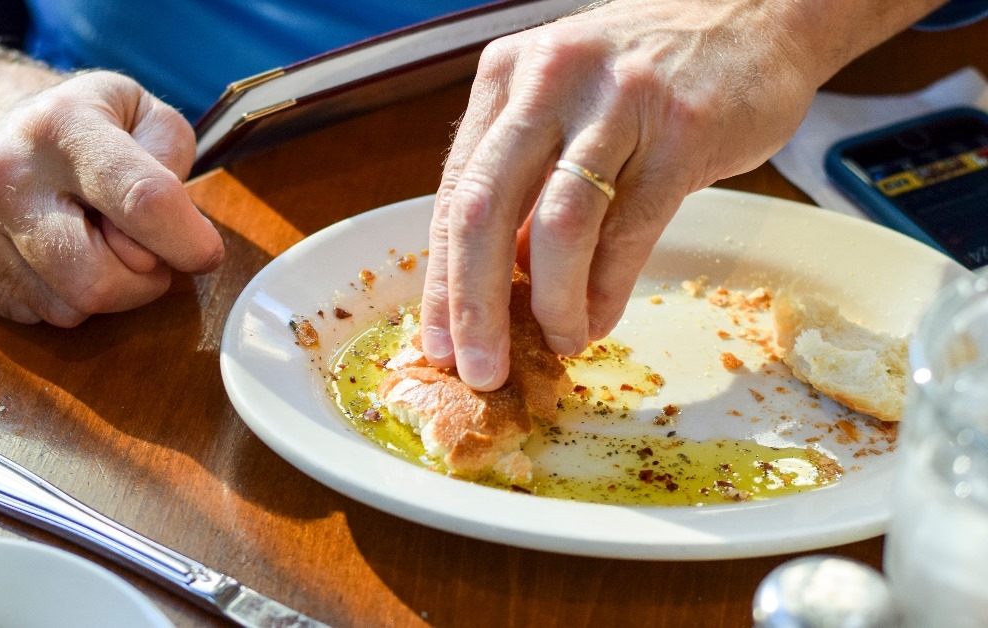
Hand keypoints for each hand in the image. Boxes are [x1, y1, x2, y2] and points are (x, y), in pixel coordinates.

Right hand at [0, 71, 222, 325]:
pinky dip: (59, 298)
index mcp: (65, 125)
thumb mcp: (148, 118)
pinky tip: (53, 255)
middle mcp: (4, 169)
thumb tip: (173, 236)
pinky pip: (30, 316)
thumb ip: (172, 166)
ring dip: (103, 292)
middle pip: (98, 280)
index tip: (205, 255)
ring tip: (93, 244)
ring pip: (67, 308)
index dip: (187, 242)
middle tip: (147, 253)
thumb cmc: (93, 129)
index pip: (144, 202)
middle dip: (142, 281)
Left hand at [420, 0, 942, 389]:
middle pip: (484, 212)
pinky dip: (606, 290)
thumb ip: (525, 183)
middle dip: (474, 306)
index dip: (440, 280)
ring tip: (557, 341)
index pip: (453, 193)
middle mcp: (549, 80)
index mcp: (506, 77)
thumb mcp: (564, 105)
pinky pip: (629, 232)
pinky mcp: (681, 131)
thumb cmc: (647, 75)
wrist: (756, 13)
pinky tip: (598, 320)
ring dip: (552, 304)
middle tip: (479, 371)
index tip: (438, 343)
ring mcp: (617, 102)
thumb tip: (494, 288)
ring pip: (557, 227)